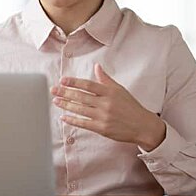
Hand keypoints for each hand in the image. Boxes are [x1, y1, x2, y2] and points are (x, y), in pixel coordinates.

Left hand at [51, 63, 165, 149]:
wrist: (142, 125)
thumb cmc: (130, 106)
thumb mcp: (120, 90)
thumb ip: (106, 79)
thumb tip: (96, 66)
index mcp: (109, 92)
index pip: (88, 85)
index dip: (74, 82)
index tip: (63, 80)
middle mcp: (105, 103)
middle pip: (81, 97)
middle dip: (65, 92)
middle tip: (53, 89)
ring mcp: (103, 116)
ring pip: (80, 109)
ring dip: (66, 105)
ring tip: (56, 100)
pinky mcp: (102, 128)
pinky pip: (83, 123)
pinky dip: (72, 120)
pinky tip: (63, 117)